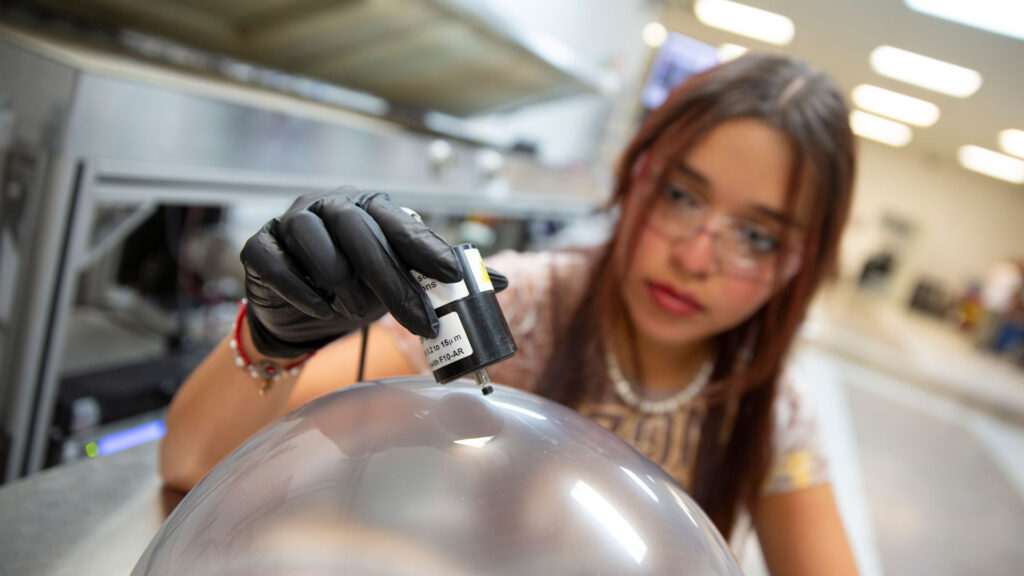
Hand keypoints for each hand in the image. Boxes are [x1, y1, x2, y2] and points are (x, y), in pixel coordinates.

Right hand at [240, 187, 463, 357]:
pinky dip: (300, 290)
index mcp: (369, 206)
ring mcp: (290, 221)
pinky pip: (276, 262)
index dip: (428, 249)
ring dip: (340, 282)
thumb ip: (440, 277)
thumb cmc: (356, 286)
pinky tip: (320, 309)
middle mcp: (329, 206)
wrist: (300, 311)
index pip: (401, 223)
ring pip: (314, 240)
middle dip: (392, 281)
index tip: (455, 276)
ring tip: (356, 312)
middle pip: (360, 233)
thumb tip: (498, 282)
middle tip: (418, 321)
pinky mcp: (259, 246)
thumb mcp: (400, 281)